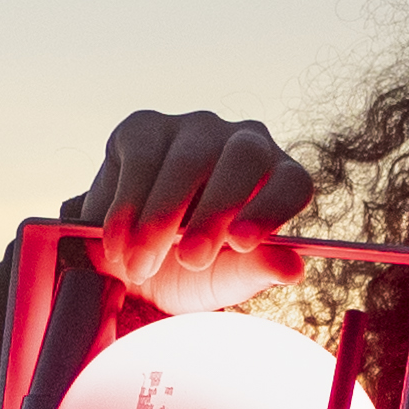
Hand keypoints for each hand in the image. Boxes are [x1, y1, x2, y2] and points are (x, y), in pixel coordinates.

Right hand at [70, 111, 312, 313]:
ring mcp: (194, 130)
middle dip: (215, 211)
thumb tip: (291, 269)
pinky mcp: (145, 128)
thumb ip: (253, 272)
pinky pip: (140, 159)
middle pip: (244, 158)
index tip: (241, 243)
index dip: (270, 209)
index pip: (291, 182)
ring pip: (187, 161)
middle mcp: (243, 144)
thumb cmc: (186, 270)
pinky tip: (117, 243)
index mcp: (275, 181)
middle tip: (190, 260)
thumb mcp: (219, 280)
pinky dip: (126, 207)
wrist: (124, 264)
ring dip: (161, 218)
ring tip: (140, 266)